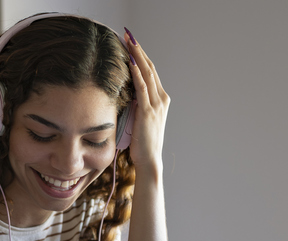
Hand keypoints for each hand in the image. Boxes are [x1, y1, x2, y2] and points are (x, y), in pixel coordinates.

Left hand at [125, 28, 169, 177]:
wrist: (149, 160)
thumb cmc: (142, 143)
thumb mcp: (139, 118)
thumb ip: (136, 104)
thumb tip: (126, 92)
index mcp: (161, 100)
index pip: (150, 72)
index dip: (141, 55)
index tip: (131, 42)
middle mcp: (162, 100)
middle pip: (150, 68)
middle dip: (139, 49)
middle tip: (129, 34)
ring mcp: (157, 105)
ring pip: (147, 74)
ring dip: (137, 56)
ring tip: (129, 41)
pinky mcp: (148, 112)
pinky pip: (142, 89)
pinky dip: (137, 74)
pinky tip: (131, 62)